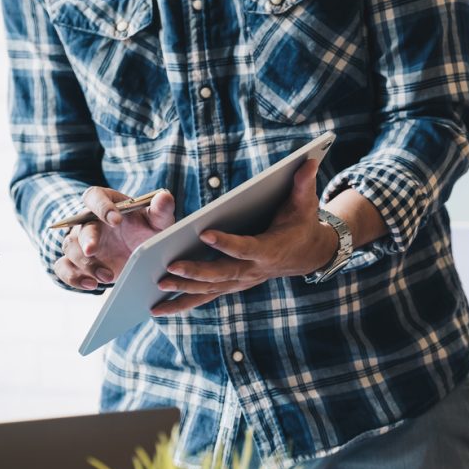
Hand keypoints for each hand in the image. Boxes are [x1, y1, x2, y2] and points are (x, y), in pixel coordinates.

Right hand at [55, 186, 175, 289]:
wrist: (141, 254)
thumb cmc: (147, 230)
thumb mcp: (158, 221)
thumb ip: (161, 209)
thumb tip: (165, 197)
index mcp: (106, 203)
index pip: (95, 197)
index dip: (101, 207)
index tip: (116, 220)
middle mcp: (89, 221)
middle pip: (79, 227)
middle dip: (86, 239)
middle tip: (93, 251)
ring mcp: (80, 243)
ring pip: (70, 249)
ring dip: (85, 264)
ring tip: (106, 276)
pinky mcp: (78, 263)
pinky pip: (63, 268)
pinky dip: (72, 277)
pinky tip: (90, 285)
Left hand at [152, 159, 337, 314]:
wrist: (306, 255)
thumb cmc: (300, 224)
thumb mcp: (304, 205)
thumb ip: (302, 185)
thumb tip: (309, 160)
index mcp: (267, 250)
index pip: (244, 248)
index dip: (226, 243)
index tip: (205, 233)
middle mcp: (252, 270)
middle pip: (221, 274)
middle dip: (196, 272)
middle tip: (170, 268)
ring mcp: (241, 281)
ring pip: (210, 290)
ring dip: (184, 291)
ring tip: (158, 288)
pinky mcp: (231, 285)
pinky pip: (205, 297)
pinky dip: (182, 304)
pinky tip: (158, 309)